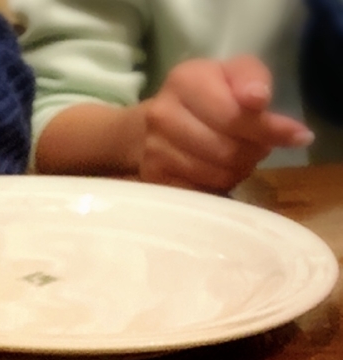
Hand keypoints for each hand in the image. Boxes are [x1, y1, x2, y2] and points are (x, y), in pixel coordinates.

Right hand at [135, 55, 312, 190]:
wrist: (156, 122)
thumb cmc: (206, 93)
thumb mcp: (232, 73)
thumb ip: (251, 78)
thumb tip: (258, 100)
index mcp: (185, 81)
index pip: (234, 115)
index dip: (270, 129)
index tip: (299, 136)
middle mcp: (162, 116)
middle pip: (226, 150)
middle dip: (255, 152)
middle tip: (263, 147)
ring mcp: (154, 151)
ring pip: (216, 174)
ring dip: (240, 170)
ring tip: (244, 157)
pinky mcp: (153, 179)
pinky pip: (200, 191)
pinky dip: (220, 185)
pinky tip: (223, 171)